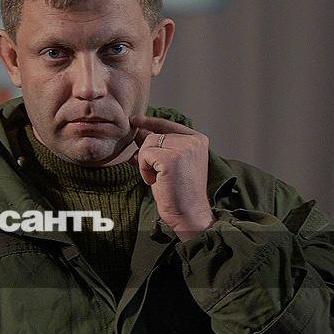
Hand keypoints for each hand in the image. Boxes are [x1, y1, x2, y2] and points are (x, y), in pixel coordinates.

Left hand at [129, 115, 214, 241]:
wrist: (188, 213)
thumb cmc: (178, 191)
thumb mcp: (169, 163)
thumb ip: (158, 146)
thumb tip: (139, 130)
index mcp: (198, 140)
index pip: (168, 125)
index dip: (150, 122)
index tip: (135, 120)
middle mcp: (193, 141)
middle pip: (155, 135)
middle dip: (147, 154)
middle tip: (155, 174)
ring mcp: (184, 148)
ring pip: (148, 143)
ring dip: (146, 163)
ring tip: (158, 178)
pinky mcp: (171, 159)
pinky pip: (145, 155)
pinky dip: (144, 170)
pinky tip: (155, 181)